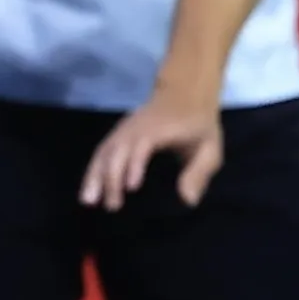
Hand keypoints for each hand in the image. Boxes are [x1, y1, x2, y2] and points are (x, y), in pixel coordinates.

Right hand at [82, 92, 225, 208]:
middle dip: (111, 177)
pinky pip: (101, 151)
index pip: (143, 144)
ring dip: (95, 175)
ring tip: (89, 202)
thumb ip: (200, 172)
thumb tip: (187, 201)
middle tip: (112, 207)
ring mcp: (125, 129)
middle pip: (117, 149)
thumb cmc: (198, 124)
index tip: (132, 188)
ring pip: (105, 150)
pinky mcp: (118, 134)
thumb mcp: (210, 148)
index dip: (135, 163)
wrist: (184, 92)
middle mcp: (137, 127)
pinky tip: (88, 191)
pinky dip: (93, 170)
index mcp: (161, 128)